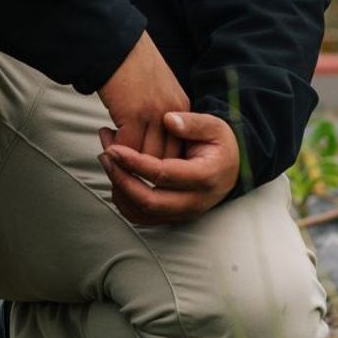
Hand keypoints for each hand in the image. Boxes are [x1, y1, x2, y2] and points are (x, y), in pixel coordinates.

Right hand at [96, 33, 188, 161]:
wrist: (115, 43)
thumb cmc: (130, 65)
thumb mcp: (155, 89)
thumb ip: (157, 113)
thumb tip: (145, 139)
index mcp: (181, 107)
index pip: (178, 148)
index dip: (161, 165)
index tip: (145, 173)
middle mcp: (172, 113)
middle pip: (165, 157)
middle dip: (146, 172)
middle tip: (126, 181)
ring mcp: (154, 113)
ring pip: (146, 157)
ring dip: (129, 166)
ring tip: (114, 167)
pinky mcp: (134, 113)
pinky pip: (127, 147)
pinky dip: (116, 154)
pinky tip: (107, 151)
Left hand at [98, 110, 239, 225]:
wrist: (231, 167)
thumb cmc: (219, 144)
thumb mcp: (215, 125)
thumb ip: (192, 122)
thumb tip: (168, 120)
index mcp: (205, 177)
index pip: (163, 175)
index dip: (135, 162)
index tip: (114, 148)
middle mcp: (194, 202)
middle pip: (149, 201)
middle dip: (122, 179)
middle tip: (106, 156)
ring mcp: (183, 213)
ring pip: (142, 214)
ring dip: (119, 190)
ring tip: (107, 163)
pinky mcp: (172, 217)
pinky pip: (142, 217)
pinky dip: (124, 201)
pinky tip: (117, 177)